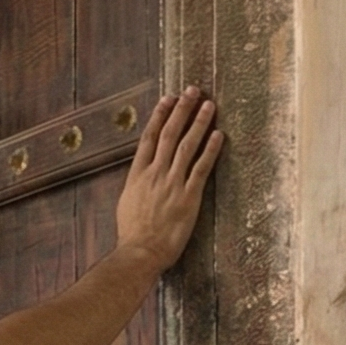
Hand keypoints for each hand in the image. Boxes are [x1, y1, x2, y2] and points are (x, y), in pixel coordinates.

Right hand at [114, 87, 223, 272]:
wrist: (139, 253)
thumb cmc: (132, 235)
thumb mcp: (127, 204)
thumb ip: (137, 186)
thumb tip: (143, 176)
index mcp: (137, 176)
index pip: (149, 139)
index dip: (159, 116)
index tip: (167, 99)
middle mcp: (155, 174)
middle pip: (169, 134)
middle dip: (181, 110)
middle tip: (192, 91)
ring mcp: (172, 184)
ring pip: (187, 145)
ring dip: (198, 123)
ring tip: (208, 105)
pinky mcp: (189, 196)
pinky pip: (202, 167)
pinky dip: (210, 149)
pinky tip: (218, 134)